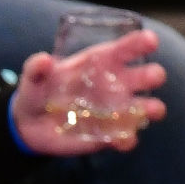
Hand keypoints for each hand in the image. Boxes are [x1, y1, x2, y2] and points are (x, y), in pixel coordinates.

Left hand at [11, 30, 167, 155]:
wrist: (31, 124)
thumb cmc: (37, 91)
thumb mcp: (33, 77)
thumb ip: (36, 68)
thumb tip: (43, 61)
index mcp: (102, 62)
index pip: (127, 48)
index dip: (141, 42)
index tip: (150, 42)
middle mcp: (115, 84)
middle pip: (144, 76)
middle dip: (152, 75)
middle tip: (153, 77)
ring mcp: (113, 110)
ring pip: (143, 108)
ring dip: (151, 109)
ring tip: (153, 111)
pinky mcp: (107, 135)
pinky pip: (124, 138)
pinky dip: (127, 140)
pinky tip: (124, 141)